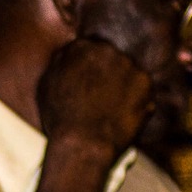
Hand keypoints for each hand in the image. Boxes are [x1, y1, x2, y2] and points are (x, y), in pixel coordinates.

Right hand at [36, 37, 151, 191]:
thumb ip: (60, 63)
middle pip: (112, 58)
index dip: (92, 70)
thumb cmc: (60, 120)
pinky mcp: (145, 81)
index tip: (92, 86)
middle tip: (104, 100)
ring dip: (125, 86)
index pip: (91, 50)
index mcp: (80, 47)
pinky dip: (139, 100)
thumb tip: (70, 53)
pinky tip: (125, 116)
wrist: (84, 144)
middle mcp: (105, 49)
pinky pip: (144, 88)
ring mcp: (127, 64)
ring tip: (114, 111)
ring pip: (129, 72)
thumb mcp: (47, 86)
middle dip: (110, 75)